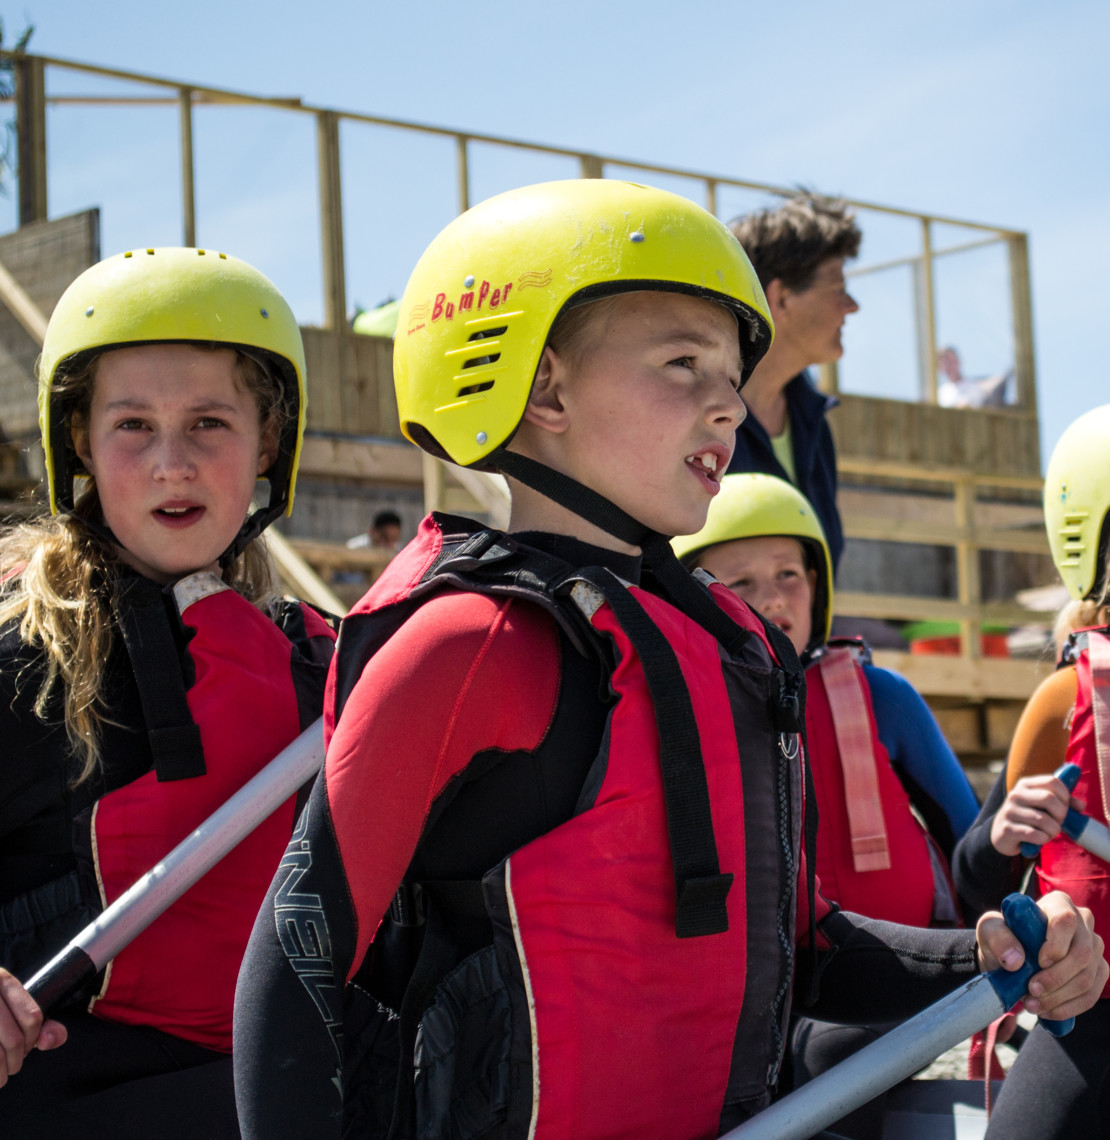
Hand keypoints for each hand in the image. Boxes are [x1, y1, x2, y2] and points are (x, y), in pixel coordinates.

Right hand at [0, 969, 66, 1087]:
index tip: (27, 1048)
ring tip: (0, 1077)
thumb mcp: (6, 1004)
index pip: (32, 1017)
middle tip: (11, 1068)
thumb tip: (54, 1039)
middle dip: (16, 1061)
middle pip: (13, 1040)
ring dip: (0, 1074)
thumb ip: (32, 1020)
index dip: (34, 1040)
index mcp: (1, 981)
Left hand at [976, 890, 1107, 1020]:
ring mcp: (1094, 948)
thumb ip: (998, 936)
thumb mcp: (989, 929)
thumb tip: (1016, 960)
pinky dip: (1069, 1008)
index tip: (1037, 962)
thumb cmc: (1003, 937)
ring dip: (1059, 998)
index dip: (1055, 945)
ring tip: (1033, 1005)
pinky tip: (1048, 1012)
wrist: (1011, 957)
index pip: (1066, 921)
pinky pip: (1091, 995)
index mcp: (1059, 904)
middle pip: (1082, 954)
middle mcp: (1083, 923)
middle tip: (1030, 992)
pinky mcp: (1097, 972)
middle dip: (1055, 979)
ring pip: (1088, 978)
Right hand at [990, 774, 1080, 856]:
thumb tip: (1081, 806)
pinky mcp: (1007, 829)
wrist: (1001, 833)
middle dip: (1061, 814)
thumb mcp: (1042, 806)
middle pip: (1049, 799)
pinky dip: (1043, 839)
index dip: (1065, 795)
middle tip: (1059, 821)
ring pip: (1044, 821)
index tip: (1065, 806)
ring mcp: (1009, 812)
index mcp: (1025, 785)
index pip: (1052, 781)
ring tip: (1050, 832)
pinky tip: (1039, 839)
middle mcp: (1015, 795)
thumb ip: (1063, 803)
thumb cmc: (1029, 817)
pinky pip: (1036, 835)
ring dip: (1053, 830)